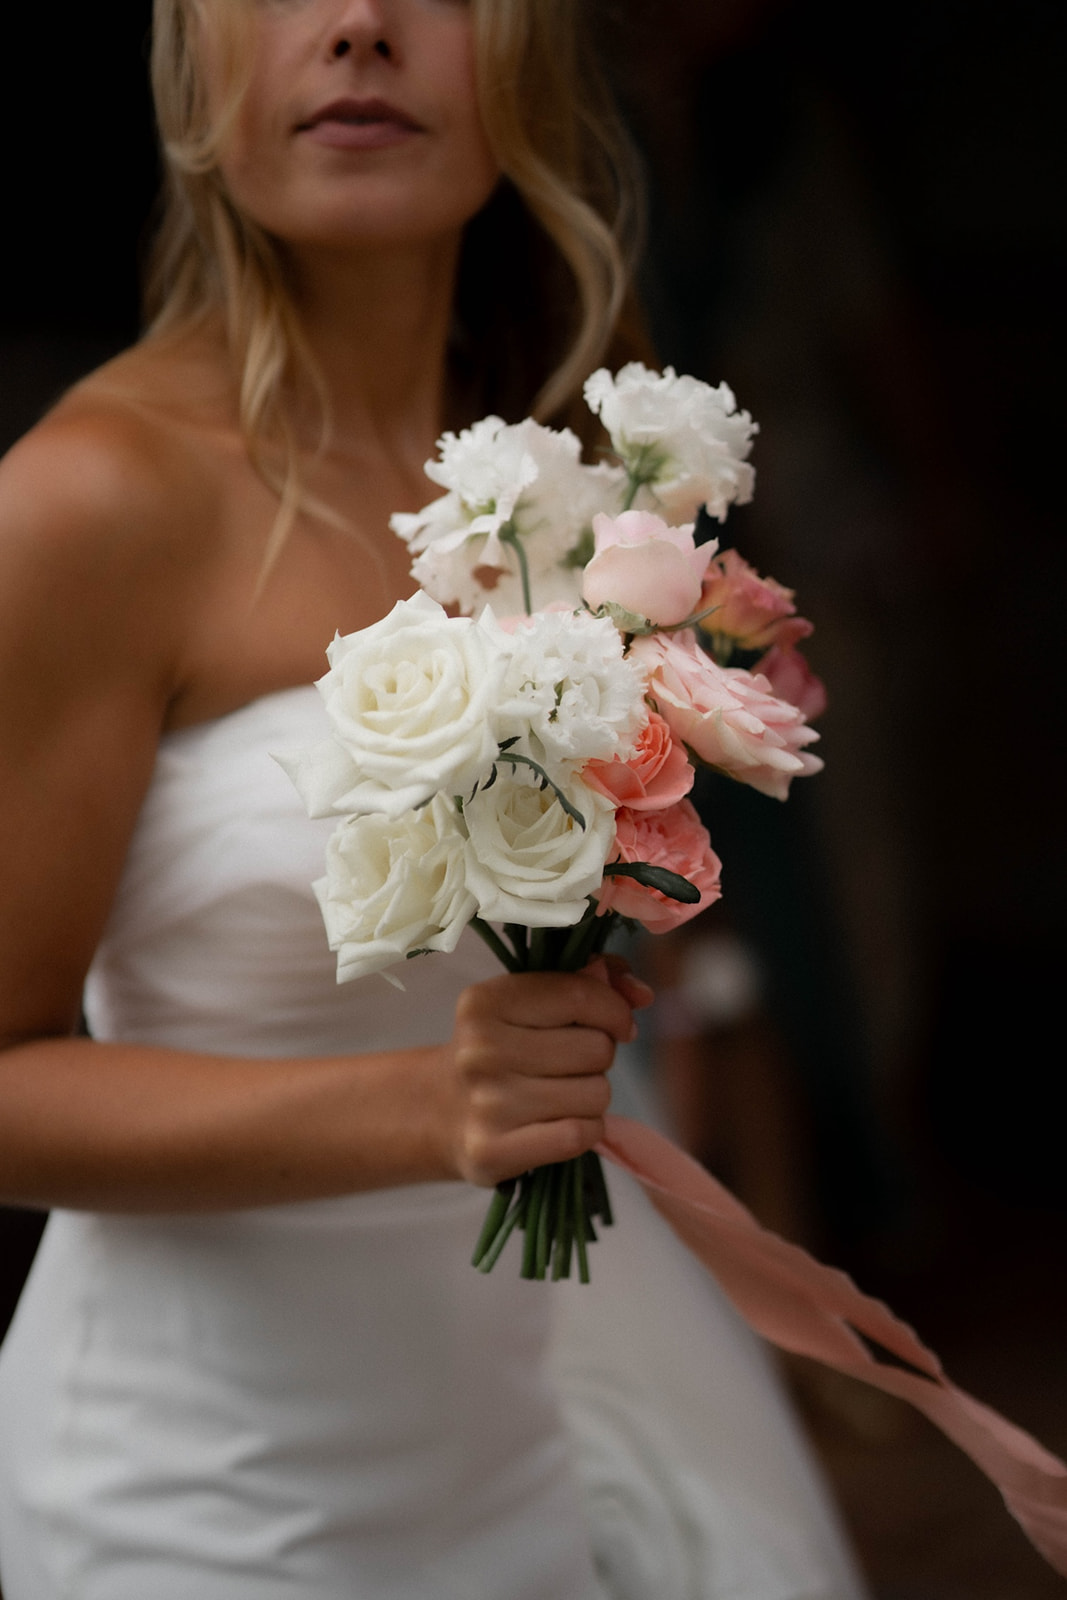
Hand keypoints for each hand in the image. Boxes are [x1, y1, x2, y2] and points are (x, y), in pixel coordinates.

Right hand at [439, 962, 652, 1186]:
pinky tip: (565, 1122)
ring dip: (593, 1095)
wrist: (440, 1111)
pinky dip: (587, 1130)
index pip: (581, 995)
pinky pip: (580, 1135)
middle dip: (599, 1055)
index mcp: (484, 1002)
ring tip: (563, 1093)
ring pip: (595, 1094)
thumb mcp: (528, 1002)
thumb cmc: (501, 1047)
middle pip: (596, 1048)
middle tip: (572, 1064)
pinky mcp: (493, 1151)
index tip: (616, 1024)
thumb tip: (641, 993)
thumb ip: (587, 982)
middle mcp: (479, 1050)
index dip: (615, 1010)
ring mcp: (485, 1104)